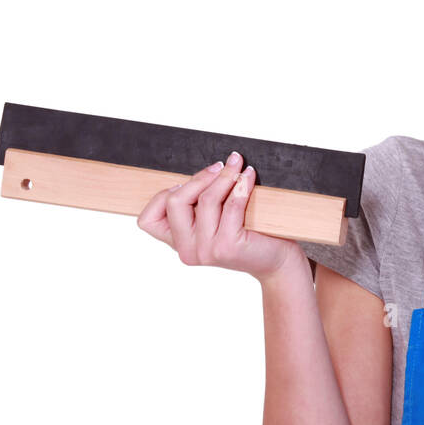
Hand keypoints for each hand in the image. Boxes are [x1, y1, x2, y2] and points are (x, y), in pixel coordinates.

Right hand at [137, 151, 303, 283]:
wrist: (274, 260)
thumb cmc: (245, 234)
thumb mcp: (212, 219)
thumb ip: (197, 204)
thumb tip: (201, 171)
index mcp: (178, 244)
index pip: (148, 219)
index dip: (163, 195)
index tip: (186, 182)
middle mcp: (187, 251)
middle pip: (175, 202)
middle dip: (198, 178)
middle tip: (219, 166)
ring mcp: (206, 251)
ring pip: (206, 200)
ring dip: (223, 177)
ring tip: (238, 165)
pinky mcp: (228, 246)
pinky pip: (231, 206)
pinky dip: (240, 186)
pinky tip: (248, 175)